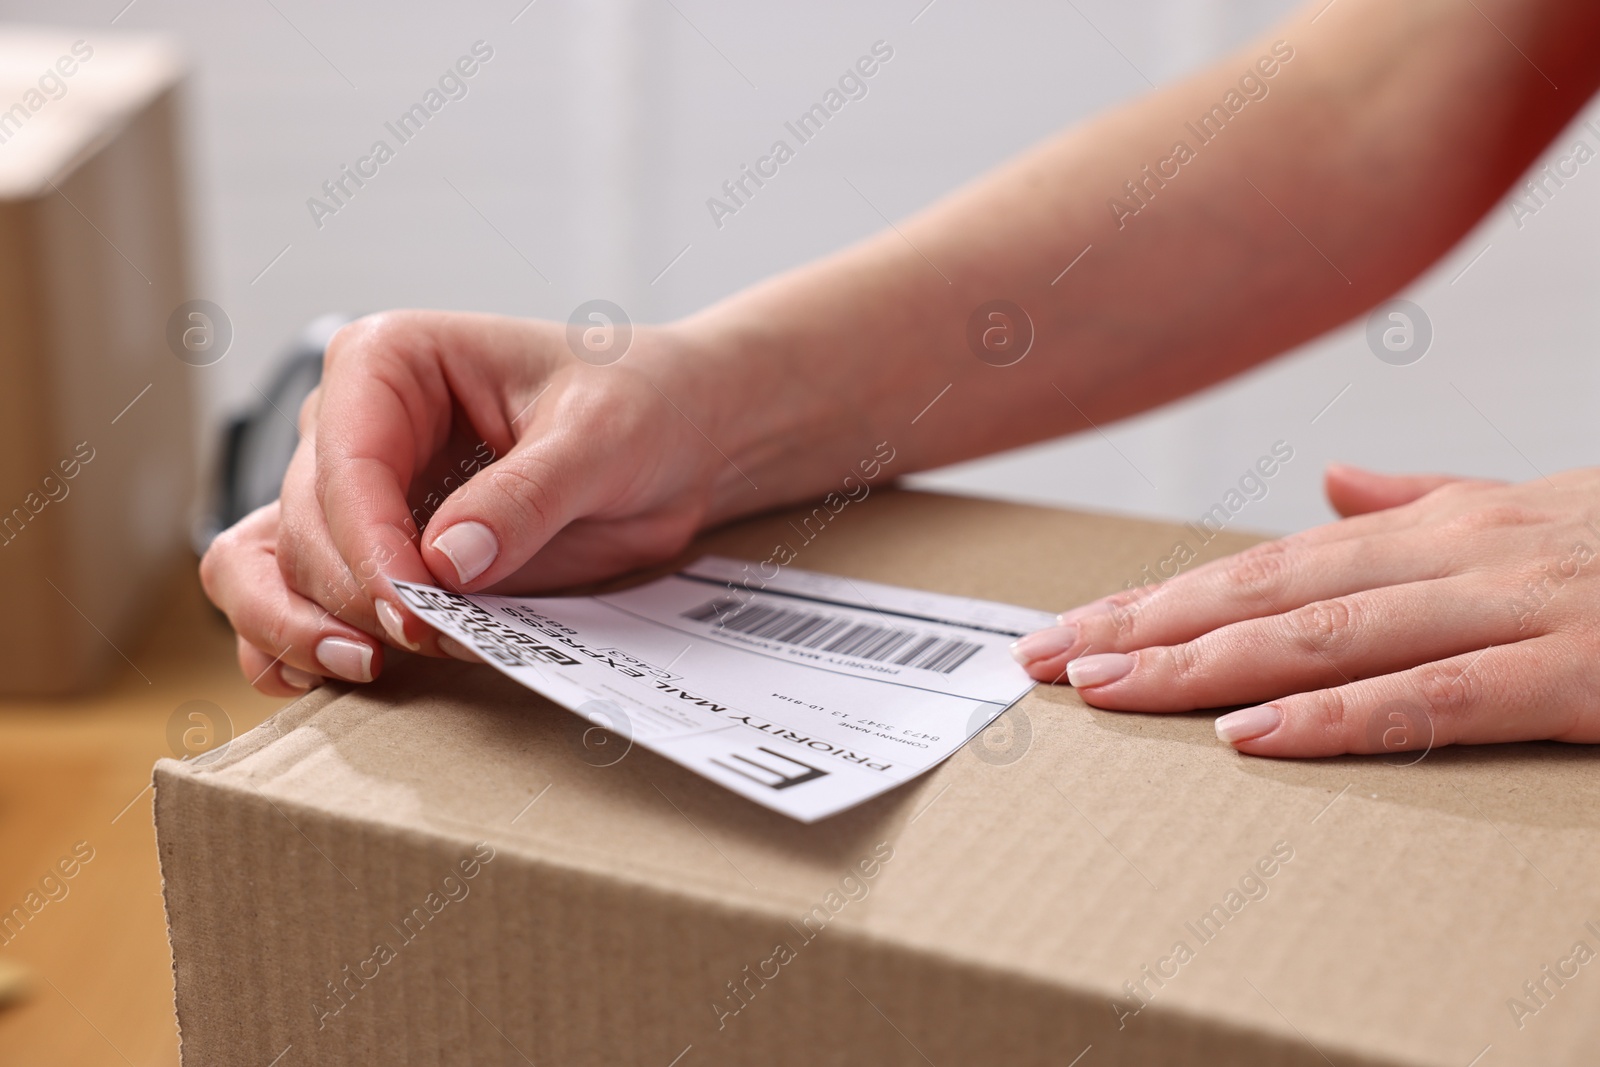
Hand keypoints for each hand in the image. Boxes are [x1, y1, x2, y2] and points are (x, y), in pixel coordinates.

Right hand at [202, 310, 732, 692]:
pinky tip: (324, 678)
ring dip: (296, 625)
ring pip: (268, 563)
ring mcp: (354, 490)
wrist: (674, 436)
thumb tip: (448, 562)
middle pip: (304, 524)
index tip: (417, 609)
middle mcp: (350, 421)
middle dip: (356, 593)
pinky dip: (290, 641)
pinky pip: (289, 596)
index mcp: (388, 361)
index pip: (346, 463)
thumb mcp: (601, 437)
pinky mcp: (371, 550)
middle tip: (430, 640)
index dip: (369, 547)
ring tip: (364, 668)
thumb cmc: (637, 402)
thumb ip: (527, 496)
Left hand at [1011, 464, 1599, 756]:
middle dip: (1144, 630)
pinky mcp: (1581, 673)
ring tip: (1106, 693)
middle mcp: (1459, 555)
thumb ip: (1429, 502)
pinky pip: (1437, 699)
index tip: (1073, 630)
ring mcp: (1519, 609)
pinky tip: (1252, 738)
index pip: (1264, 566)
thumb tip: (1336, 487)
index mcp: (1440, 527)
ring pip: (1327, 638)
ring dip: (1202, 667)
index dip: (1158, 598)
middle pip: (1265, 594)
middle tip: (1043, 663)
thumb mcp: (1535, 509)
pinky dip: (1338, 718)